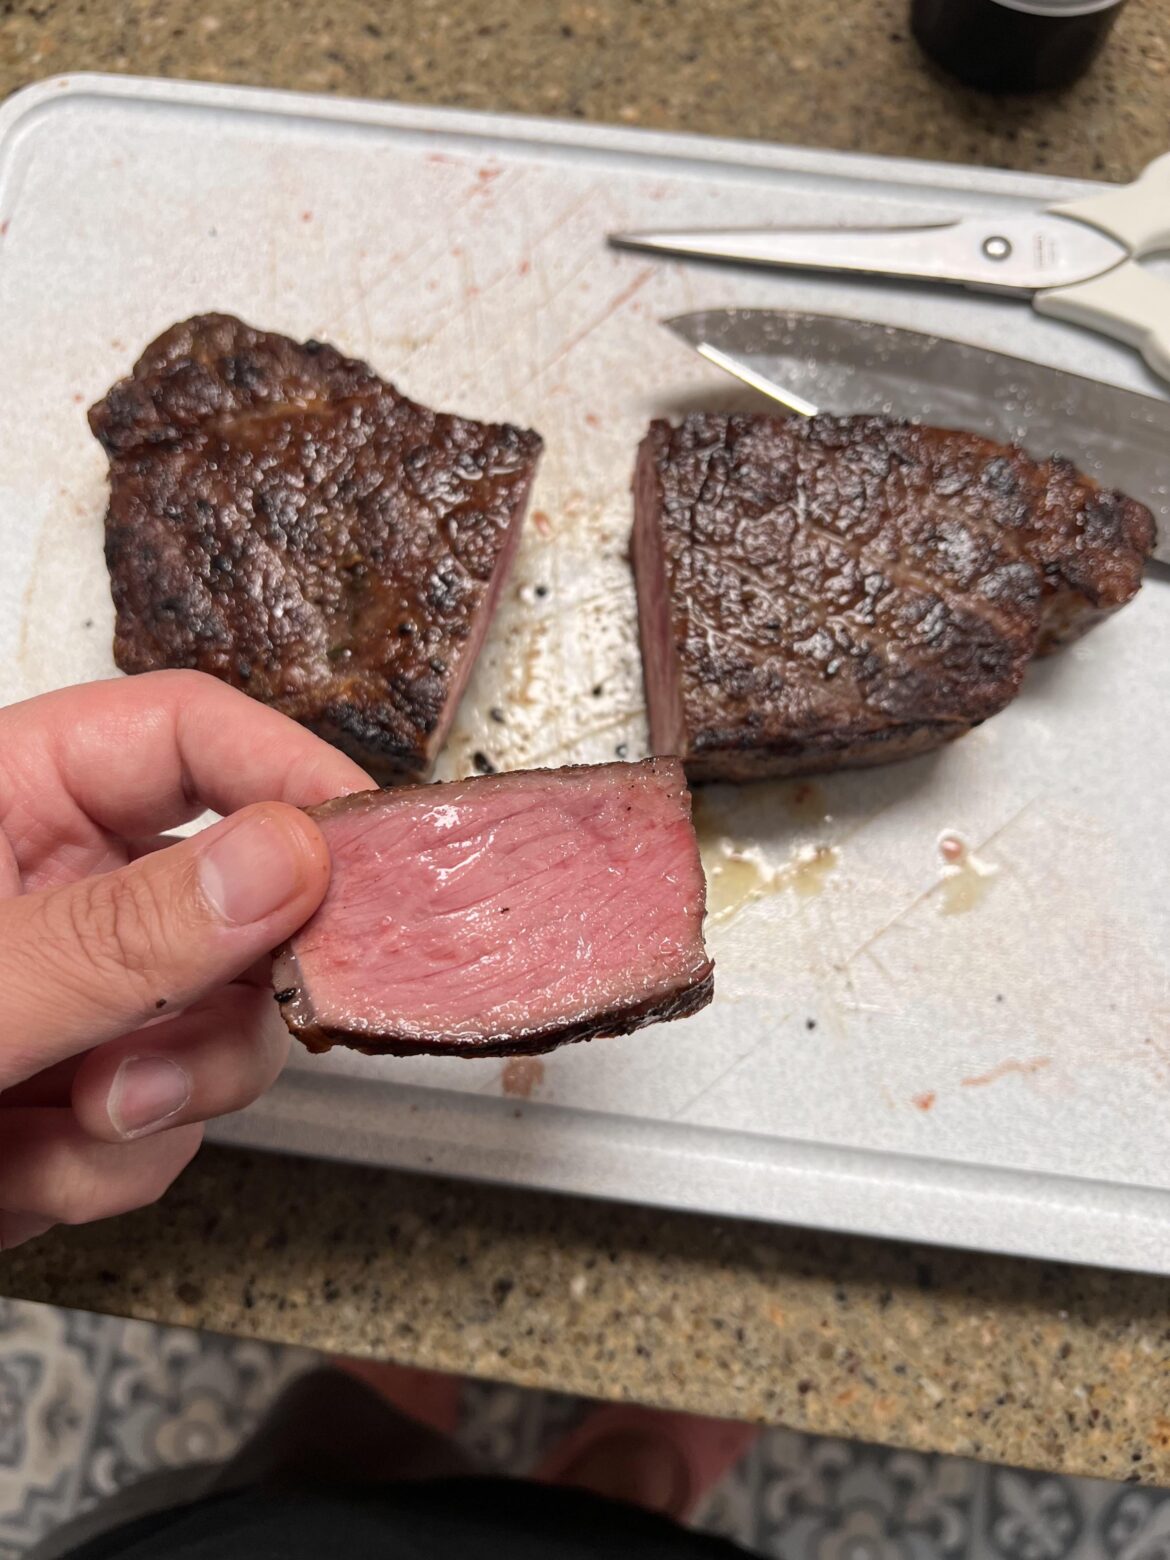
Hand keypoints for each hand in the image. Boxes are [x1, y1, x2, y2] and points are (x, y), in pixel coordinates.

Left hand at [0, 670, 371, 1251]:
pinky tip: (25, 1173)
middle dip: (224, 993)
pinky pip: (165, 1122)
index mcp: (8, 797)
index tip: (367, 849)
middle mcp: (56, 886)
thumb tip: (287, 857)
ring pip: (216, 1026)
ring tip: (68, 1131)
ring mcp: (73, 997)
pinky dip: (111, 1167)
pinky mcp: (72, 1096)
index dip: (287, 773)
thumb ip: (118, 933)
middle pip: (239, 895)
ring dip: (165, 1099)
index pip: (187, 735)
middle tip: (195, 1041)